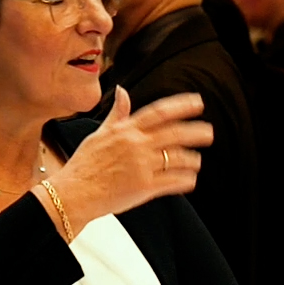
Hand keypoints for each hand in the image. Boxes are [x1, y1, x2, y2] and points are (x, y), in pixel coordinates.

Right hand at [45, 88, 210, 229]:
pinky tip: (190, 180)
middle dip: (196, 132)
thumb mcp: (99, 134)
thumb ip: (117, 114)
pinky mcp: (145, 187)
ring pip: (178, 158)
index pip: (159, 112)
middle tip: (209, 132)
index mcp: (126, 131)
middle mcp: (137, 146)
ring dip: (192, 160)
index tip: (197, 103)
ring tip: (197, 161)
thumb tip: (122, 92)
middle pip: (175, 134)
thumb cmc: (84, 165)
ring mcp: (142, 166)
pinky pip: (173, 181)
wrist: (74, 192)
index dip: (181, 106)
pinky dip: (185, 180)